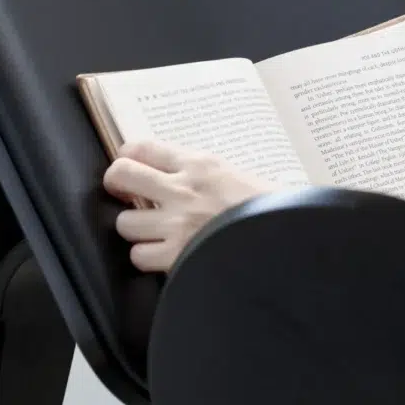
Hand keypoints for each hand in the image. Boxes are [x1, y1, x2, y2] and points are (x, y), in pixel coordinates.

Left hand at [102, 140, 273, 272]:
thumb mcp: (240, 176)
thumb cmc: (274, 209)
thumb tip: (181, 175)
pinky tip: (163, 256)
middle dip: (116, 183)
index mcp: (201, 164)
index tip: (131, 164)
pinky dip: (148, 257)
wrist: (288, 237)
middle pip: (122, 174)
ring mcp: (178, 224)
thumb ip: (207, 174)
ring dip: (136, 229)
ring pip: (125, 222)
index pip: (144, 147)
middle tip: (124, 192)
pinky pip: (140, 256)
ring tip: (152, 232)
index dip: (129, 156)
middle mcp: (183, 190)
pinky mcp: (178, 256)